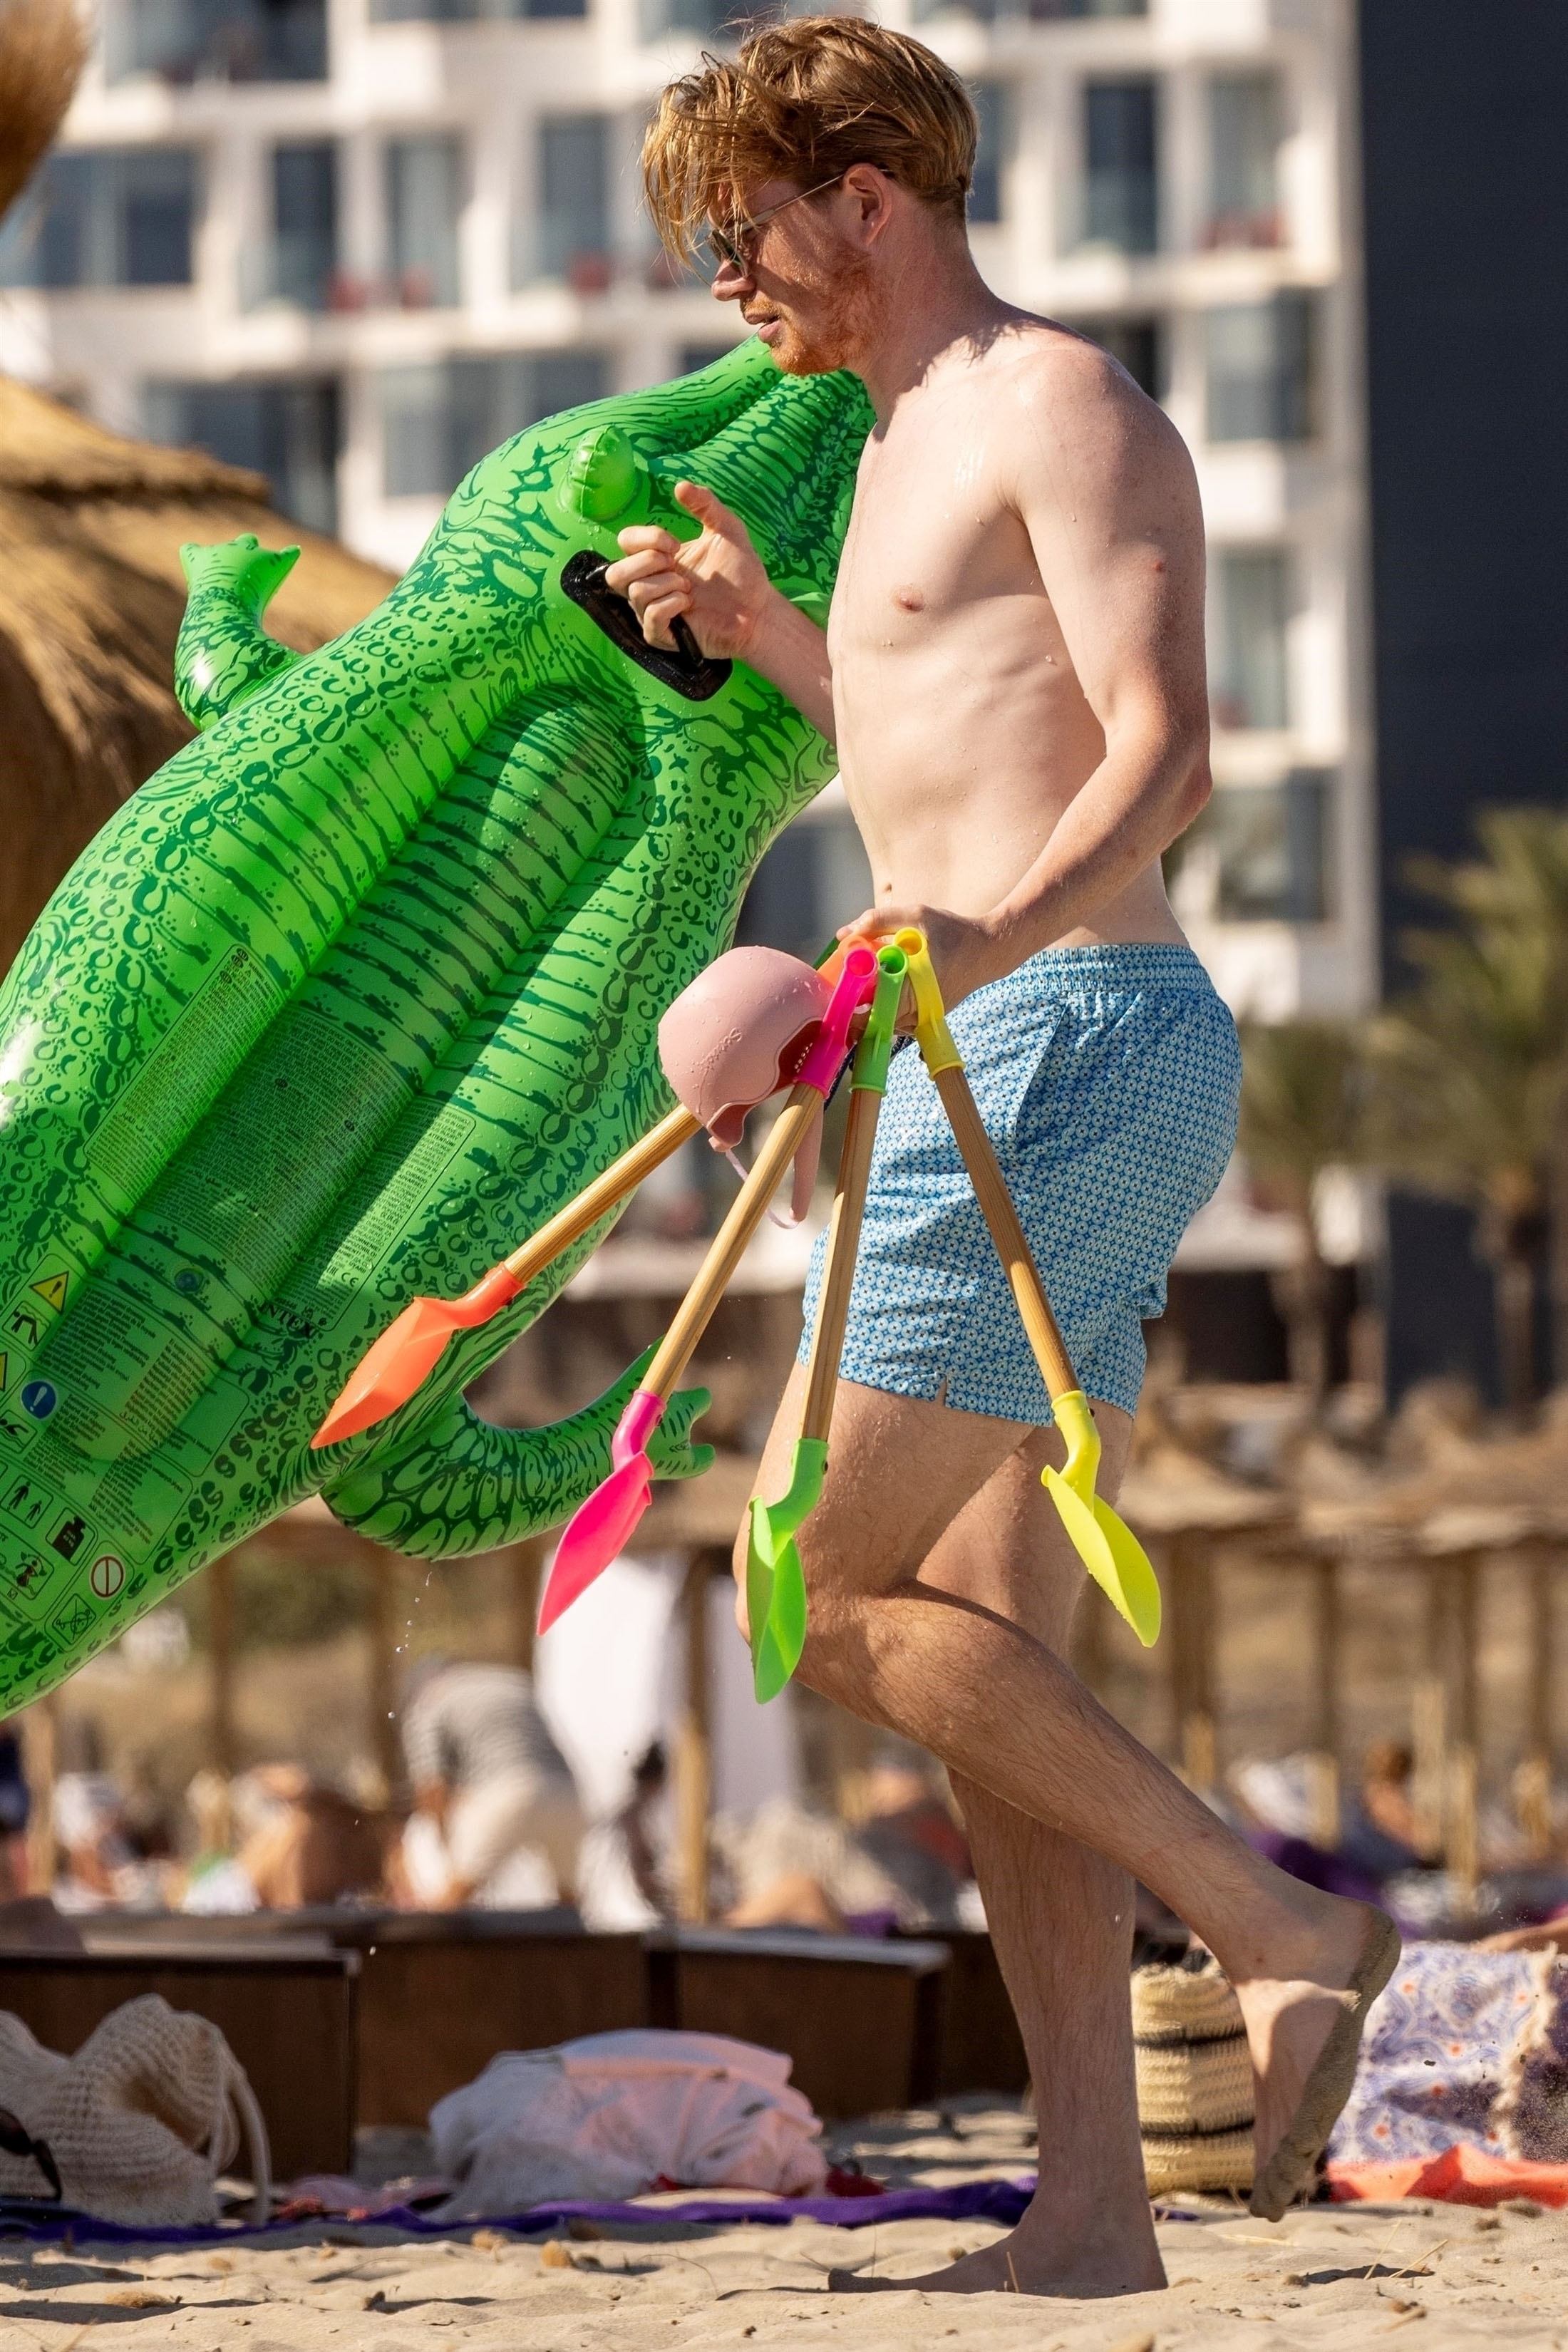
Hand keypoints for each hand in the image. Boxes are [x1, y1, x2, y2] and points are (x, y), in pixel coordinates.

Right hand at [606, 480, 778, 661]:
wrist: (758, 610)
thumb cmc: (742, 572)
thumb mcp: (727, 529)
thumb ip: (706, 504)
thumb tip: (680, 485)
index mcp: (658, 559)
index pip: (625, 542)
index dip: (645, 538)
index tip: (676, 544)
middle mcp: (651, 585)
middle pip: (614, 573)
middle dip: (646, 561)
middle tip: (676, 565)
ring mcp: (654, 612)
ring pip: (634, 592)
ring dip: (666, 584)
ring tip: (690, 589)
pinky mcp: (664, 636)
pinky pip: (649, 618)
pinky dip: (669, 605)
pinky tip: (688, 604)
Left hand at [837, 902, 1007, 1022]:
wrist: (988, 951)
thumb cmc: (952, 931)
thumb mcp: (915, 915)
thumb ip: (878, 920)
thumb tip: (843, 934)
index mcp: (916, 982)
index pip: (876, 1006)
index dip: (852, 1006)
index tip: (836, 996)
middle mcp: (922, 1006)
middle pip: (878, 1021)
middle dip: (856, 1012)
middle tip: (840, 996)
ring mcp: (926, 1016)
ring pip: (888, 1025)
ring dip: (871, 1013)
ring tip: (855, 996)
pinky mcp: (929, 1017)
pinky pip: (900, 1022)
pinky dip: (887, 1012)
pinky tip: (878, 996)